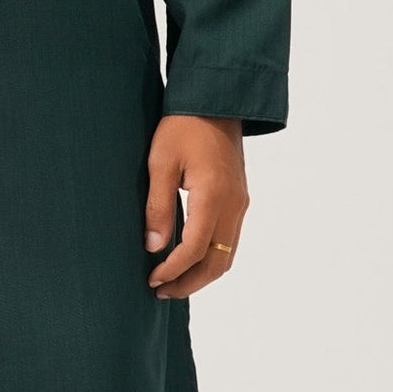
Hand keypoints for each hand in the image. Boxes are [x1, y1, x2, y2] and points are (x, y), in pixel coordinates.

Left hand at [144, 114, 246, 297]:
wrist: (215, 101)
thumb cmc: (183, 126)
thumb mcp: (161, 163)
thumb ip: (158, 206)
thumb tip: (153, 246)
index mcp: (213, 196)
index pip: (195, 249)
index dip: (173, 270)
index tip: (152, 279)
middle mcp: (233, 206)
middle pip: (217, 261)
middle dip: (190, 282)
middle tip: (161, 291)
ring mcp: (240, 204)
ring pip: (227, 255)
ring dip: (202, 274)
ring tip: (173, 281)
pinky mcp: (239, 199)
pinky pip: (229, 240)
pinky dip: (211, 257)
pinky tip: (189, 259)